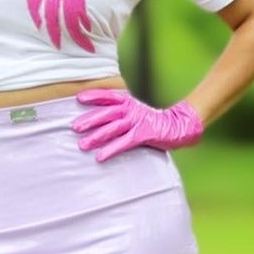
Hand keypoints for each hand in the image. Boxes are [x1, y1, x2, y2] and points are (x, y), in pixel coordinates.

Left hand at [72, 89, 204, 162]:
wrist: (179, 126)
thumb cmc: (153, 121)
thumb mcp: (135, 112)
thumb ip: (120, 113)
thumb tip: (100, 119)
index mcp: (129, 102)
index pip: (109, 96)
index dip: (94, 96)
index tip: (78, 98)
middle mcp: (131, 110)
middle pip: (107, 113)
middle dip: (90, 120)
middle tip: (74, 127)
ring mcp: (137, 122)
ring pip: (113, 128)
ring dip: (96, 137)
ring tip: (82, 145)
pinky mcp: (143, 134)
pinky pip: (124, 143)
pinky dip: (111, 150)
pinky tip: (100, 157)